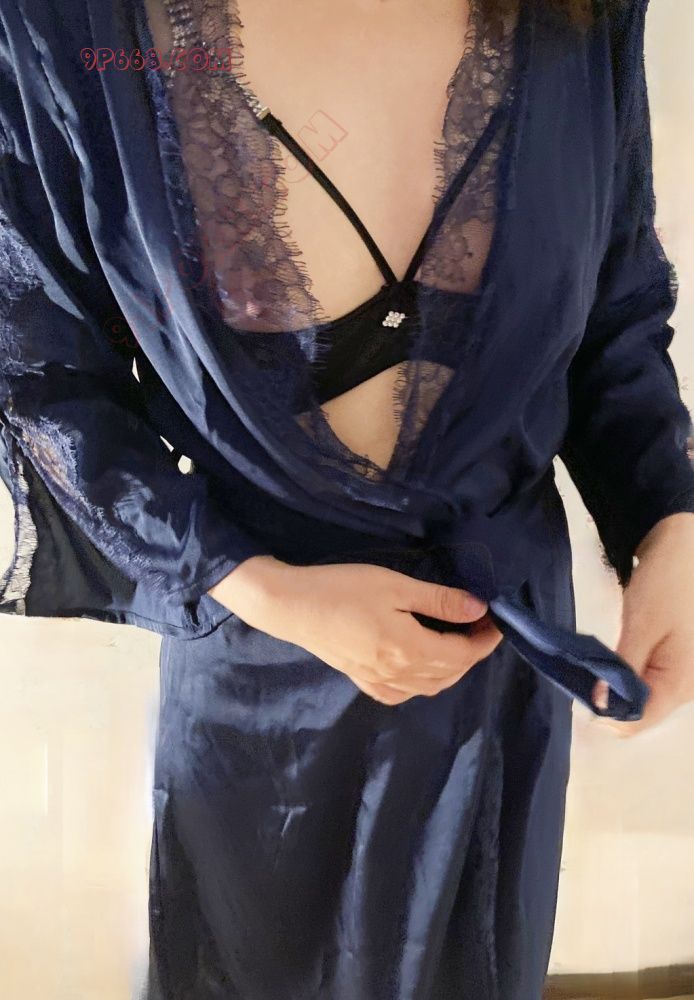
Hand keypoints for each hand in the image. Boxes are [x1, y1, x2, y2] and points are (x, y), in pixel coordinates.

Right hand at [208, 555, 502, 704]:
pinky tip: (421, 666)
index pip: (464, 654)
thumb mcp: (395, 586)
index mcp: (410, 650)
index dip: (486, 640)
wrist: (291, 606)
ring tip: (457, 641)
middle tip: (481, 625)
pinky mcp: (362, 680)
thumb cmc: (343, 589)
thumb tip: (478, 609)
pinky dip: (423, 682)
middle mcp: (398, 674)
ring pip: (430, 685)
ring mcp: (378, 681)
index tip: (498, 621)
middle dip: (473, 652)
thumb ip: (439, 601)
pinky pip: (403, 692)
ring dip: (452, 668)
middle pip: (451, 672)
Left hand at [594, 513, 693, 734]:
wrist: (681, 549)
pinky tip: (612, 660)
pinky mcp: (673, 664)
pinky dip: (626, 675)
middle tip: (584, 674)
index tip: (581, 692)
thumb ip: (621, 670)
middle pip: (640, 713)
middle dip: (611, 699)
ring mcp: (682, 677)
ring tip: (595, 666)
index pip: (639, 721)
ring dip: (617, 687)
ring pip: (641, 698)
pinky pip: (646, 682)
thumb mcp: (639, 626)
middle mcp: (686, 689)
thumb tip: (600, 706)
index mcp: (682, 684)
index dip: (607, 714)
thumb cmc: (664, 585)